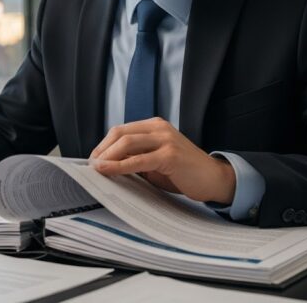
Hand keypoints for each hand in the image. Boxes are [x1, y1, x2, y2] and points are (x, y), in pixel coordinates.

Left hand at [90, 117, 235, 204]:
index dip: (103, 145)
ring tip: (96, 169)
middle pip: (120, 133)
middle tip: (91, 166)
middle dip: (101, 150)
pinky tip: (107, 171)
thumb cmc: (184, 172)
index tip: (93, 160)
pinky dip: (119, 166)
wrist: (215, 179)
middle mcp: (160, 128)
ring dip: (107, 157)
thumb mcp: (155, 161)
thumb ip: (136, 158)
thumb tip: (107, 165)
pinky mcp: (170, 155)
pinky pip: (138, 160)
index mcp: (155, 126)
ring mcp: (165, 140)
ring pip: (126, 143)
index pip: (121, 130)